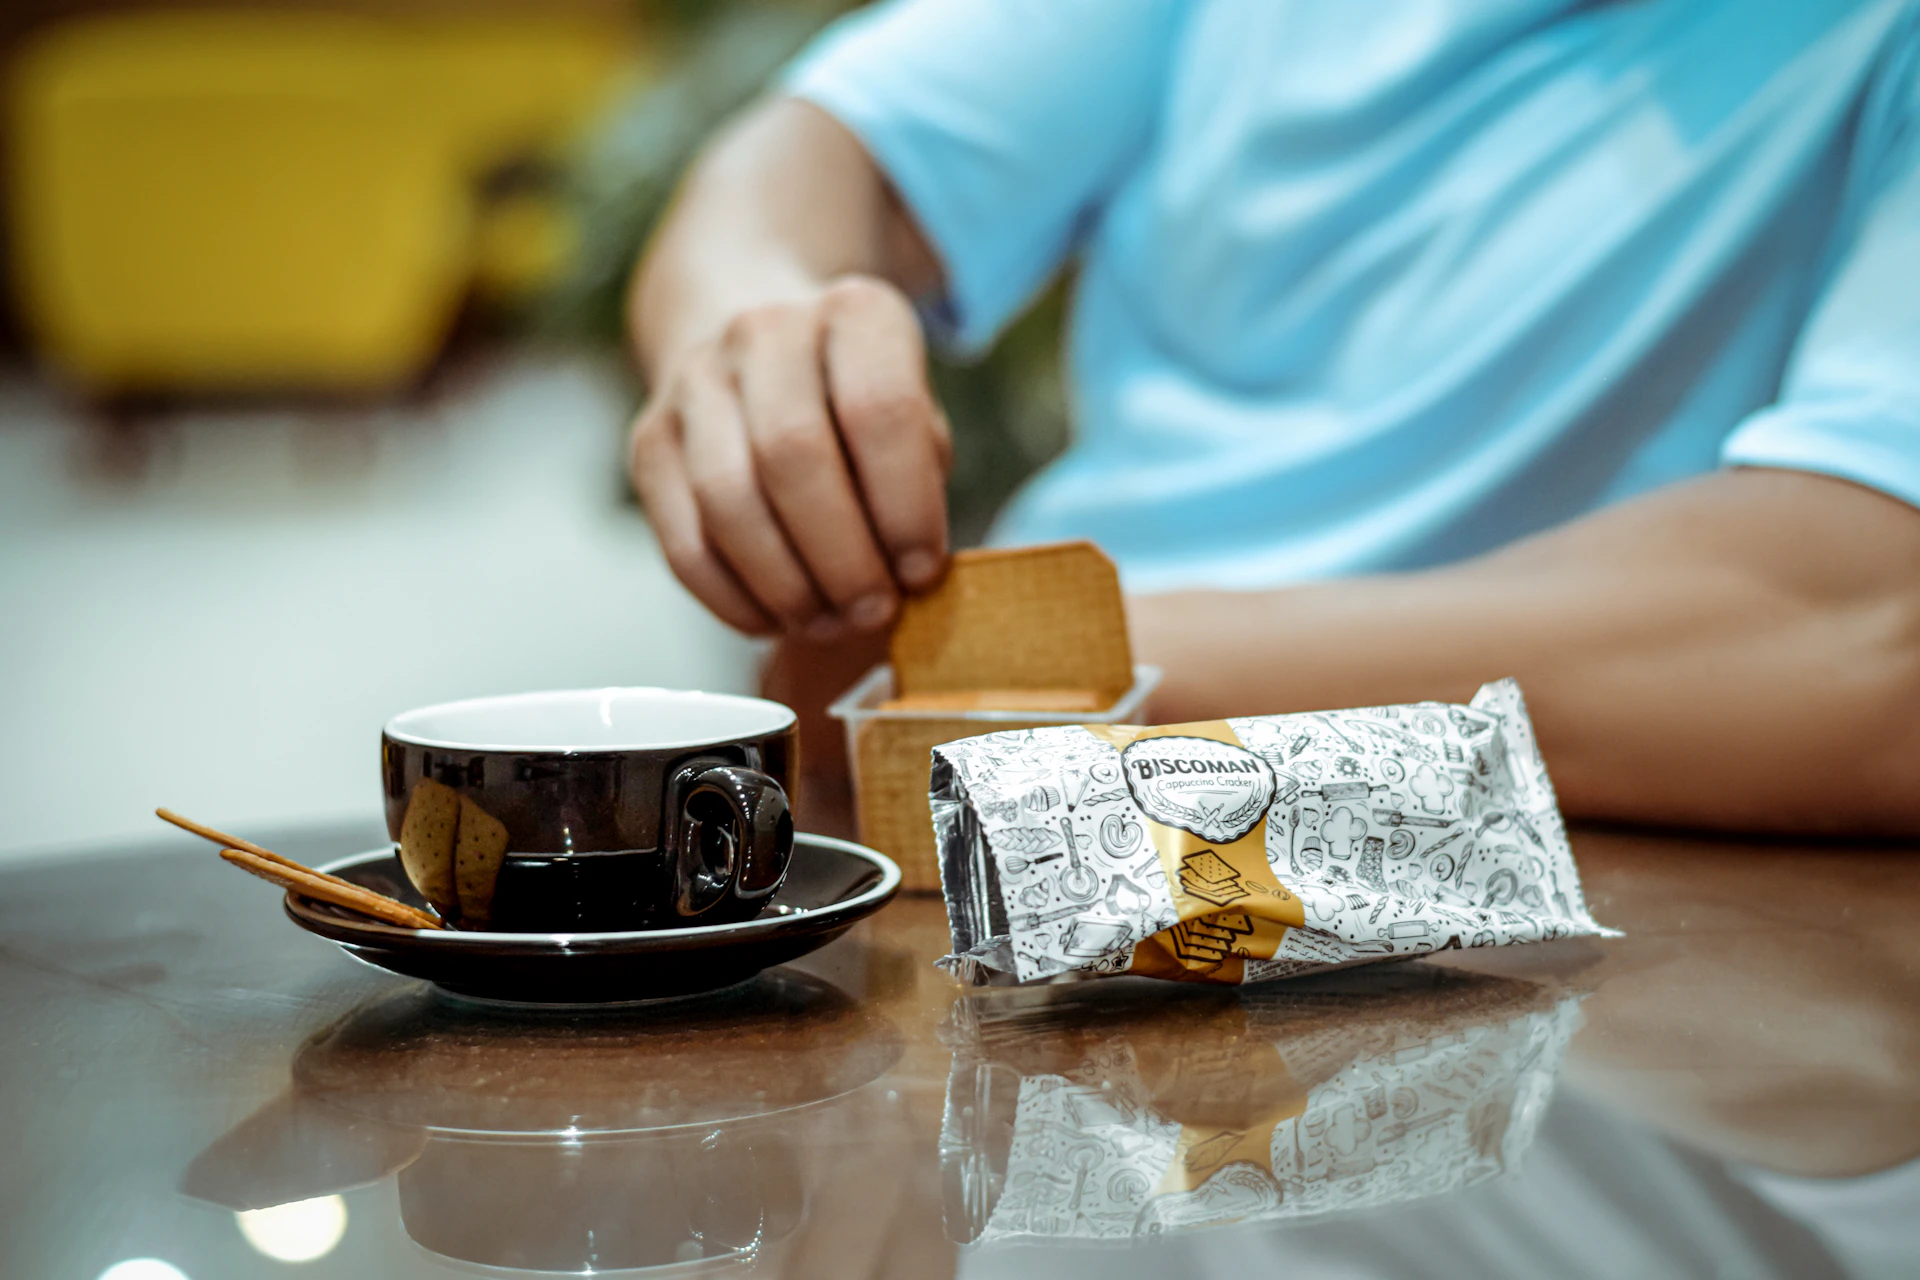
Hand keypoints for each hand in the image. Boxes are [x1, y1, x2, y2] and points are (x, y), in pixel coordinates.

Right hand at [628, 275, 951, 637]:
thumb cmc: (859, 399)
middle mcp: (765, 331)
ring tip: (827, 623)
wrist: (754, 338)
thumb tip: (909, 575)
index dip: (905, 507)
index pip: (880, 411)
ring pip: (729, 500)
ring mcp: (695, 382)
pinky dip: (732, 598)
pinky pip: (682, 540)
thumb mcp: (916, 411)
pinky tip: (773, 619)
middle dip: (842, 556)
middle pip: (793, 456)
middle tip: (872, 611)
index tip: (921, 570)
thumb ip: (920, 479)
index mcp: (855, 313)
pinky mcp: (649, 441)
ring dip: (786, 585)